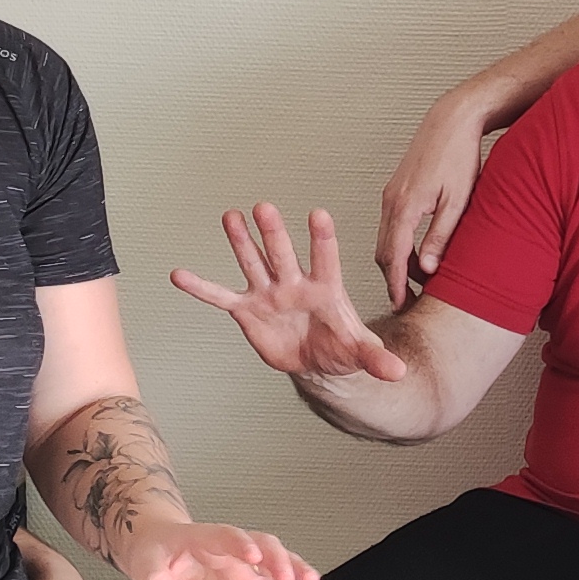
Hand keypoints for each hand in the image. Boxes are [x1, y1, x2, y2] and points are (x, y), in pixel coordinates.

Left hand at [118, 515, 335, 579]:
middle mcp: (233, 550)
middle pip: (262, 546)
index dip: (241, 544)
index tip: (252, 556)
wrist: (160, 551)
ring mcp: (245, 568)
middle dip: (277, 559)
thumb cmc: (154, 552)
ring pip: (278, 565)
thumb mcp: (144, 566)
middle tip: (286, 577)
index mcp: (206, 538)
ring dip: (296, 572)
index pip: (227, 536)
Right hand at [171, 204, 414, 384]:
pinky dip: (201, 288)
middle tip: (264, 207)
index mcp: (325, 289)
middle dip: (274, 233)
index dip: (322, 239)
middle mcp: (294, 283)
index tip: (319, 214)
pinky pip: (221, 297)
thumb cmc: (342, 347)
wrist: (318, 360)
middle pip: (283, 253)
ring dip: (241, 242)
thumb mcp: (361, 354)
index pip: (326, 259)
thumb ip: (377, 359)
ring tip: (230, 217)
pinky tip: (180, 274)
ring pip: (253, 262)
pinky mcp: (248, 311)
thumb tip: (398, 371)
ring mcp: (269, 293)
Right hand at [378, 98, 488, 304]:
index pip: (393, 258)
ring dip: (396, 262)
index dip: (395, 285)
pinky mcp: (396, 189)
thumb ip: (441, 236)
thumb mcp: (458, 201)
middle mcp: (391, 201)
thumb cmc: (460, 156)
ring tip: (417, 281)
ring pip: (385, 239)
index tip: (400, 305)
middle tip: (408, 301)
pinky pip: (390, 225)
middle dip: (392, 279)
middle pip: (382, 252)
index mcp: (405, 207)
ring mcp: (390, 194)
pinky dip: (398, 244)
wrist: (452, 120)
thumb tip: (428, 269)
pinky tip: (417, 252)